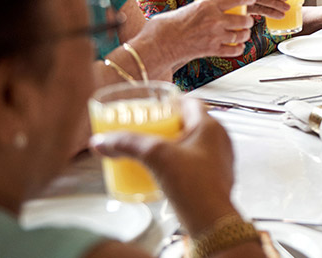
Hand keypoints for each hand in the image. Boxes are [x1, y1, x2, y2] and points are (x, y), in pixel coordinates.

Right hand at [90, 99, 236, 233]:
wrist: (211, 220)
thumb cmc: (195, 185)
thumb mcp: (156, 156)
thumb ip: (127, 145)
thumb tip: (101, 141)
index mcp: (211, 126)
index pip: (190, 102)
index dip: (170, 102)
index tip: (154, 106)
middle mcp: (220, 140)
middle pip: (189, 124)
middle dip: (167, 127)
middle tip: (147, 131)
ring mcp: (220, 160)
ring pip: (193, 146)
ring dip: (173, 147)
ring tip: (152, 153)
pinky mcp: (215, 180)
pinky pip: (195, 165)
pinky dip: (179, 165)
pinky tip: (163, 175)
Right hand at [146, 0, 254, 61]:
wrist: (159, 43)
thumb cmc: (169, 24)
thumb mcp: (190, 7)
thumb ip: (204, 8)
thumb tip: (215, 7)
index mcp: (208, 5)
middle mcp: (215, 20)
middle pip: (244, 20)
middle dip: (248, 20)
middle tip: (247, 20)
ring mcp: (215, 36)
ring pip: (242, 35)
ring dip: (245, 34)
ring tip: (243, 33)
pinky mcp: (212, 50)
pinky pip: (234, 50)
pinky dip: (238, 48)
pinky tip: (237, 46)